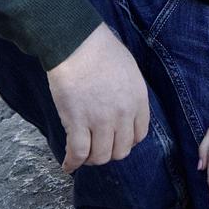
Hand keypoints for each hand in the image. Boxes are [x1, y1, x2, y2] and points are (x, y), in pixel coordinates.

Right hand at [46, 22, 149, 172]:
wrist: (78, 43)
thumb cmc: (102, 51)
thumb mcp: (130, 71)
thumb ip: (130, 95)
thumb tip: (124, 112)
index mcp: (138, 99)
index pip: (139, 135)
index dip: (127, 141)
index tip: (116, 139)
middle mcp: (123, 114)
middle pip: (121, 150)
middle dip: (109, 151)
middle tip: (98, 146)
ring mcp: (100, 120)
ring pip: (100, 156)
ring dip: (91, 159)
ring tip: (83, 154)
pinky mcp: (77, 123)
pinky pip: (78, 154)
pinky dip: (73, 163)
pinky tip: (69, 165)